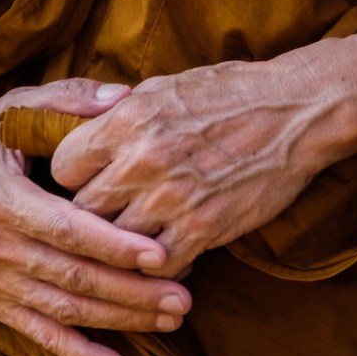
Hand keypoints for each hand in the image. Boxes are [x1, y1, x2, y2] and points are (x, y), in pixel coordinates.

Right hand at [0, 79, 191, 355]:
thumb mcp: (15, 109)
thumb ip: (69, 101)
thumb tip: (126, 97)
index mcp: (2, 199)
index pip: (66, 230)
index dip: (113, 245)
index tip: (161, 254)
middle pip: (72, 277)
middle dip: (131, 291)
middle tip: (183, 298)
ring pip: (63, 309)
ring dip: (118, 320)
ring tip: (169, 320)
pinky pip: (37, 333)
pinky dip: (77, 353)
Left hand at [51, 25, 356, 277]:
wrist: (294, 111)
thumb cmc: (230, 92)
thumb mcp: (164, 87)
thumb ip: (122, 114)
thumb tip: (85, 131)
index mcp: (128, 118)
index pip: (62, 164)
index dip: (69, 177)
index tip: (82, 183)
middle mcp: (143, 158)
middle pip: (83, 209)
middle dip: (89, 216)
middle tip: (101, 220)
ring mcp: (172, 197)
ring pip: (114, 243)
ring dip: (119, 247)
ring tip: (127, 245)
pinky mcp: (204, 228)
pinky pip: (157, 265)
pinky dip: (155, 268)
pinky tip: (162, 258)